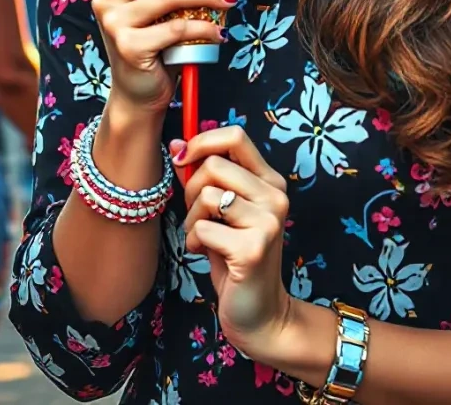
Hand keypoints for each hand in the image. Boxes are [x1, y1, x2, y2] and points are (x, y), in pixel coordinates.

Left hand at [174, 125, 291, 360]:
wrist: (260, 314)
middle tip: (196, 215)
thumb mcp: (223, 212)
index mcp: (270, 181)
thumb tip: (175, 145)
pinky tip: (204, 254)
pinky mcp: (252, 249)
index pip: (236, 136)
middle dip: (191, 189)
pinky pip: (203, 229)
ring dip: (191, 220)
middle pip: (214, 165)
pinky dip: (193, 242)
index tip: (182, 159)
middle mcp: (275, 196)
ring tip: (201, 238)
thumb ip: (205, 178)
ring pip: (207, 195)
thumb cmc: (235, 258)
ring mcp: (267, 222)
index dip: (202, 141)